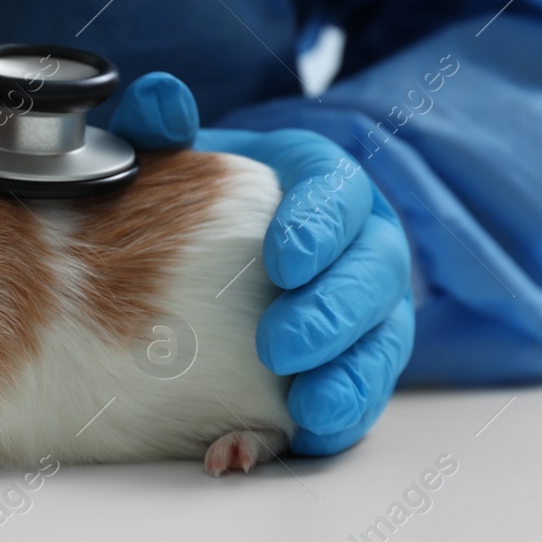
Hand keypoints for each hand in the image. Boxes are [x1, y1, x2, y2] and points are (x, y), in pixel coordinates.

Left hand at [109, 73, 414, 454]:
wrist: (233, 244)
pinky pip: (362, 398)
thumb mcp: (189, 159)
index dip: (320, 227)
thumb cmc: (210, 199)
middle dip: (333, 314)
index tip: (282, 259)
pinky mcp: (359, 366)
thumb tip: (160, 97)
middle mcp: (364, 248)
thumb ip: (167, 129)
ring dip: (349, 380)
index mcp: (329, 187)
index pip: (340, 197)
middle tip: (278, 344)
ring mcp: (371, 313)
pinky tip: (300, 443)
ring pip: (381, 346)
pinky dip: (335, 424)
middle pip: (374, 277)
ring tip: (305, 409)